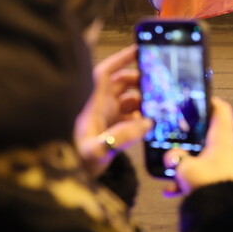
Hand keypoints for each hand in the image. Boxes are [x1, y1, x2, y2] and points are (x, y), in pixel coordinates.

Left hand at [74, 45, 151, 177]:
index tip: (138, 51)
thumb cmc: (76, 161)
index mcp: (93, 103)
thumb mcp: (97, 150)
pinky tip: (154, 123)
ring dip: (145, 100)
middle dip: (140, 81)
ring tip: (161, 104)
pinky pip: (132, 117)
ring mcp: (107, 118)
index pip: (105, 72)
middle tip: (159, 84)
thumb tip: (147, 123)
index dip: (121, 59)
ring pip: (129, 100)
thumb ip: (121, 137)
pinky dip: (143, 117)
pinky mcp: (113, 130)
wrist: (72, 181)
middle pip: (122, 83)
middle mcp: (100, 107)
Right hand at [162, 97, 232, 196]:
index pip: (221, 110)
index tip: (194, 99)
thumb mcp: (185, 168)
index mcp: (223, 138)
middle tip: (174, 134)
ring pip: (203, 157)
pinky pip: (204, 175)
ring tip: (169, 170)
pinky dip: (188, 180)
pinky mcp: (223, 181)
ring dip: (186, 162)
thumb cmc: (209, 183)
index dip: (209, 101)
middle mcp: (228, 149)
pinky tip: (171, 191)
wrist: (226, 212)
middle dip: (190, 136)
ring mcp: (227, 165)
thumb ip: (174, 158)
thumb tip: (171, 157)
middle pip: (208, 134)